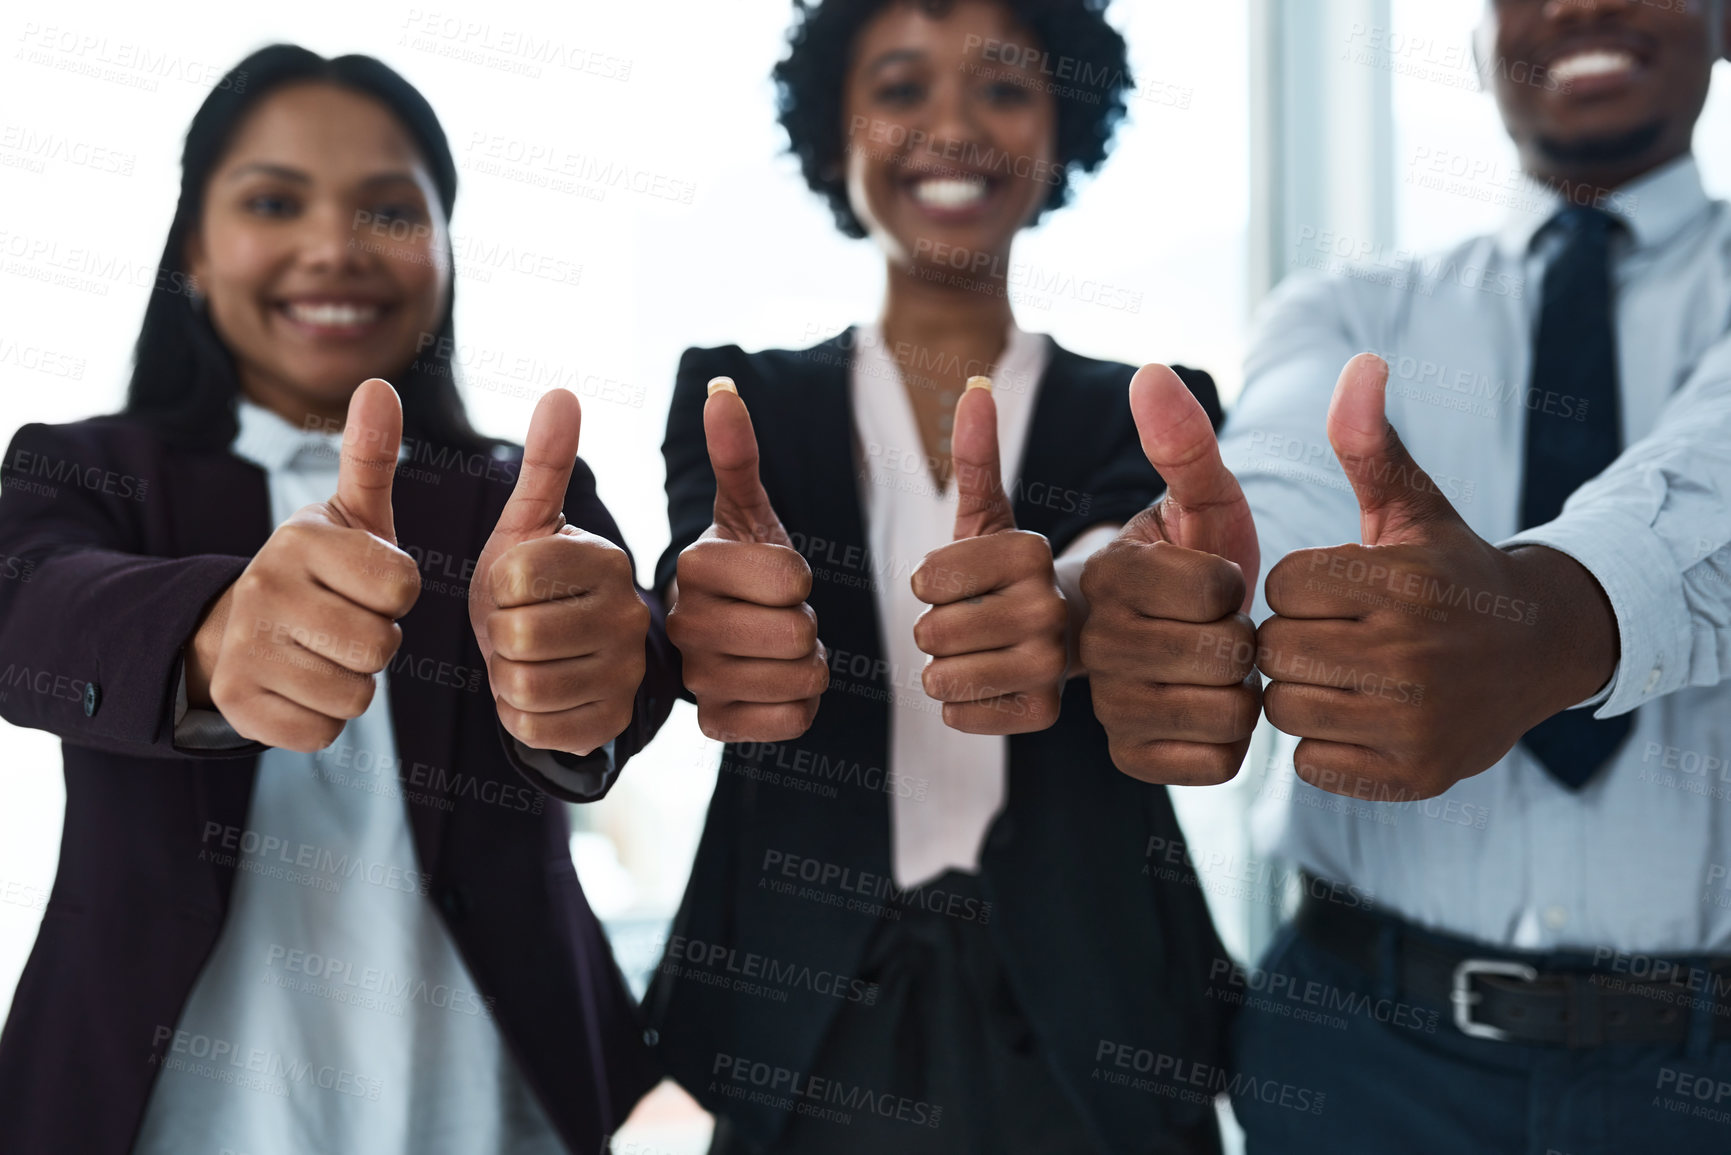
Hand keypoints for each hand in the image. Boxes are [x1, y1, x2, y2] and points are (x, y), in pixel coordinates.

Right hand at [190, 379, 420, 751]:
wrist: (237, 630)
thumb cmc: (321, 572)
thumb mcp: (350, 515)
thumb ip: (372, 455)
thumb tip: (379, 384)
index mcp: (299, 539)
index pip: (402, 584)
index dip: (398, 593)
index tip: (369, 585)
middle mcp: (263, 589)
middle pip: (381, 645)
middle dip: (378, 643)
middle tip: (346, 624)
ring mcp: (244, 650)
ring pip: (356, 695)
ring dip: (354, 683)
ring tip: (324, 654)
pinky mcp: (238, 706)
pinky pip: (324, 732)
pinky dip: (322, 719)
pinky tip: (300, 688)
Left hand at [469, 389, 648, 756]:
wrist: (560, 658)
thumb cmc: (532, 584)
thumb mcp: (530, 526)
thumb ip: (545, 464)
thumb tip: (564, 391)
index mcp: (608, 559)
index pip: (515, 575)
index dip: (496, 586)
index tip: (515, 585)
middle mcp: (630, 615)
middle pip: (517, 634)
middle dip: (497, 635)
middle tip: (514, 627)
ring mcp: (626, 673)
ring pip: (524, 684)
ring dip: (505, 676)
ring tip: (523, 658)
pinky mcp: (610, 721)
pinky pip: (534, 726)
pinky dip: (517, 714)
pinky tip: (535, 692)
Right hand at [667, 378, 827, 741]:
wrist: (721, 637)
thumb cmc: (744, 569)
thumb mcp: (745, 511)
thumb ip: (737, 454)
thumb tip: (721, 388)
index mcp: (693, 564)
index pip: (793, 578)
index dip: (802, 579)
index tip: (778, 577)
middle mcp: (682, 624)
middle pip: (799, 633)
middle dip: (809, 624)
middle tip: (783, 617)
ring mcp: (695, 679)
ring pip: (802, 678)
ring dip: (810, 665)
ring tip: (781, 649)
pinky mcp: (713, 724)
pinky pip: (792, 722)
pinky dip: (801, 705)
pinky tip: (777, 685)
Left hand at [909, 379, 1065, 733]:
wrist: (1067, 635)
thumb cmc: (1009, 573)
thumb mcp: (989, 515)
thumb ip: (977, 456)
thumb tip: (974, 386)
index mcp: (1033, 552)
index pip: (928, 576)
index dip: (929, 580)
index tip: (960, 577)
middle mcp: (1051, 609)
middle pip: (930, 631)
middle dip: (932, 627)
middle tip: (969, 619)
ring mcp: (1051, 666)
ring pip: (939, 676)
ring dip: (941, 666)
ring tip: (977, 650)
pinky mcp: (1042, 715)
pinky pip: (956, 714)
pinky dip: (959, 703)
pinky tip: (990, 681)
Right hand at [1079, 365, 1261, 783]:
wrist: (1184, 642)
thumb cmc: (1201, 560)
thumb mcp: (1203, 500)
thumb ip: (1185, 444)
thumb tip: (1151, 371)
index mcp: (1107, 573)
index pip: (1217, 591)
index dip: (1241, 587)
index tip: (1220, 582)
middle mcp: (1091, 644)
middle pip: (1225, 656)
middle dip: (1248, 642)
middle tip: (1226, 629)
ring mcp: (1107, 706)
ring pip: (1227, 712)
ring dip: (1246, 691)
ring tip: (1223, 670)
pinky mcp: (1132, 759)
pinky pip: (1219, 761)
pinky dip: (1237, 739)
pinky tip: (1215, 709)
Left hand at [1257, 354, 1617, 798]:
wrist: (1537, 651)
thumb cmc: (1450, 570)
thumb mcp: (1412, 505)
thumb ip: (1370, 443)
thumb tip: (1360, 363)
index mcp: (1403, 582)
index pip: (1281, 588)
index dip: (1296, 587)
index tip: (1333, 588)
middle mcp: (1411, 654)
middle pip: (1275, 651)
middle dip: (1290, 639)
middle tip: (1332, 634)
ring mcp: (1415, 720)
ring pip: (1286, 709)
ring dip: (1300, 691)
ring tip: (1340, 671)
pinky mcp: (1413, 773)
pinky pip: (1310, 763)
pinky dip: (1321, 743)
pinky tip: (1357, 714)